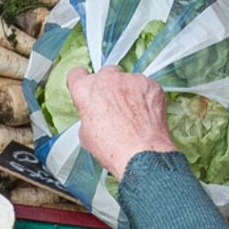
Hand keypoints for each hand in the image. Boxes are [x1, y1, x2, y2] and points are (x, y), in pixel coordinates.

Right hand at [68, 65, 173, 180]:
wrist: (142, 154)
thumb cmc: (113, 148)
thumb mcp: (86, 135)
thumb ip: (88, 115)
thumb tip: (95, 115)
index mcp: (86, 90)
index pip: (77, 74)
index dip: (82, 84)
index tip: (87, 91)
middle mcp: (108, 79)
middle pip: (106, 74)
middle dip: (108, 87)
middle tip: (112, 107)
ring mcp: (131, 80)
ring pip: (128, 80)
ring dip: (128, 92)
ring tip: (132, 115)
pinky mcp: (151, 85)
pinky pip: (146, 87)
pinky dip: (145, 98)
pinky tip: (144, 115)